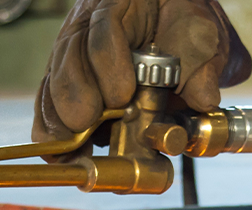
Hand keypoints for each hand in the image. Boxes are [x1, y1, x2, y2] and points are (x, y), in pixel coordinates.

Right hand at [32, 0, 251, 160]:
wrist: (171, 27)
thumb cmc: (180, 26)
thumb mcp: (198, 34)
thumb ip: (200, 64)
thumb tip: (203, 99)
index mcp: (120, 4)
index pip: (105, 30)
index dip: (108, 65)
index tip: (121, 96)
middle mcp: (86, 26)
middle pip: (69, 58)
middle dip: (77, 96)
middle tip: (89, 123)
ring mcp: (70, 53)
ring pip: (54, 83)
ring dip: (61, 119)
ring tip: (73, 149)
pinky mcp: (64, 81)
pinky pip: (48, 103)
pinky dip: (52, 130)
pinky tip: (59, 154)